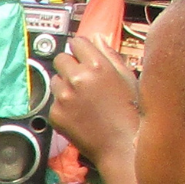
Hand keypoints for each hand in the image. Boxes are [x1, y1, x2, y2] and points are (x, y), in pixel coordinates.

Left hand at [48, 32, 141, 165]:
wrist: (121, 146)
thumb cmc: (130, 112)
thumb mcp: (127, 78)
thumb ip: (110, 55)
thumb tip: (97, 37)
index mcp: (98, 66)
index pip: (77, 42)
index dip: (81, 50)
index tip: (84, 57)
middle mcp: (78, 78)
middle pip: (61, 58)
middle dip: (70, 66)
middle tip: (83, 80)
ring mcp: (64, 97)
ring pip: (55, 80)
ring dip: (65, 85)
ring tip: (83, 100)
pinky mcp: (56, 114)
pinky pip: (54, 102)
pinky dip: (63, 106)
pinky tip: (79, 114)